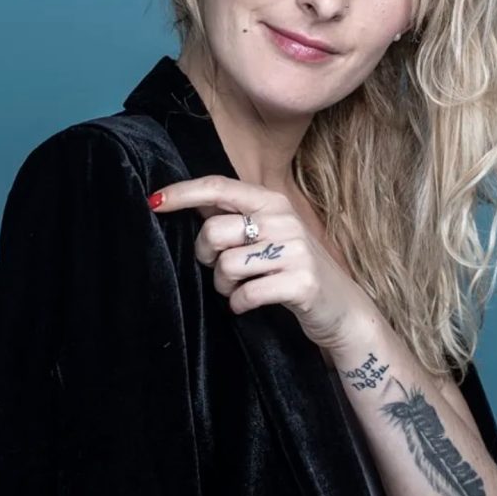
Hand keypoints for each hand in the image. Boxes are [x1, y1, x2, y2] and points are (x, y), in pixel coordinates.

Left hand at [148, 175, 377, 352]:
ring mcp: (295, 251)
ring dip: (223, 286)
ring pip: (226, 266)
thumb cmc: (294, 268)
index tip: (154, 202)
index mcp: (272, 202)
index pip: (219, 186)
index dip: (183, 193)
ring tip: (237, 289)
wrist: (342, 309)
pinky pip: (246, 294)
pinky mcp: (301, 283)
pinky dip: (238, 304)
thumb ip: (234, 216)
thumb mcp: (269, 234)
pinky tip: (248, 304)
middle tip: (216, 268)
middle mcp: (285, 220)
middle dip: (205, 256)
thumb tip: (187, 201)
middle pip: (214, 230)